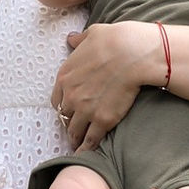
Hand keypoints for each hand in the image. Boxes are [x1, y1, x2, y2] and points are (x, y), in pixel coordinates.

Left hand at [52, 17, 148, 145]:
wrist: (132, 52)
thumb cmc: (114, 39)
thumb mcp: (91, 34)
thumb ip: (78, 41)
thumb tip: (71, 38)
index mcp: (64, 76)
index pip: (56, 99)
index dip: (63, 105)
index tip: (68, 109)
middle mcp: (70, 95)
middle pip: (64, 116)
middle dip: (69, 122)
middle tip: (74, 128)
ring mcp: (85, 110)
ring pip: (75, 131)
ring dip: (76, 138)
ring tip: (78, 145)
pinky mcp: (102, 120)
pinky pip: (91, 140)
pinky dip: (88, 148)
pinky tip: (87, 153)